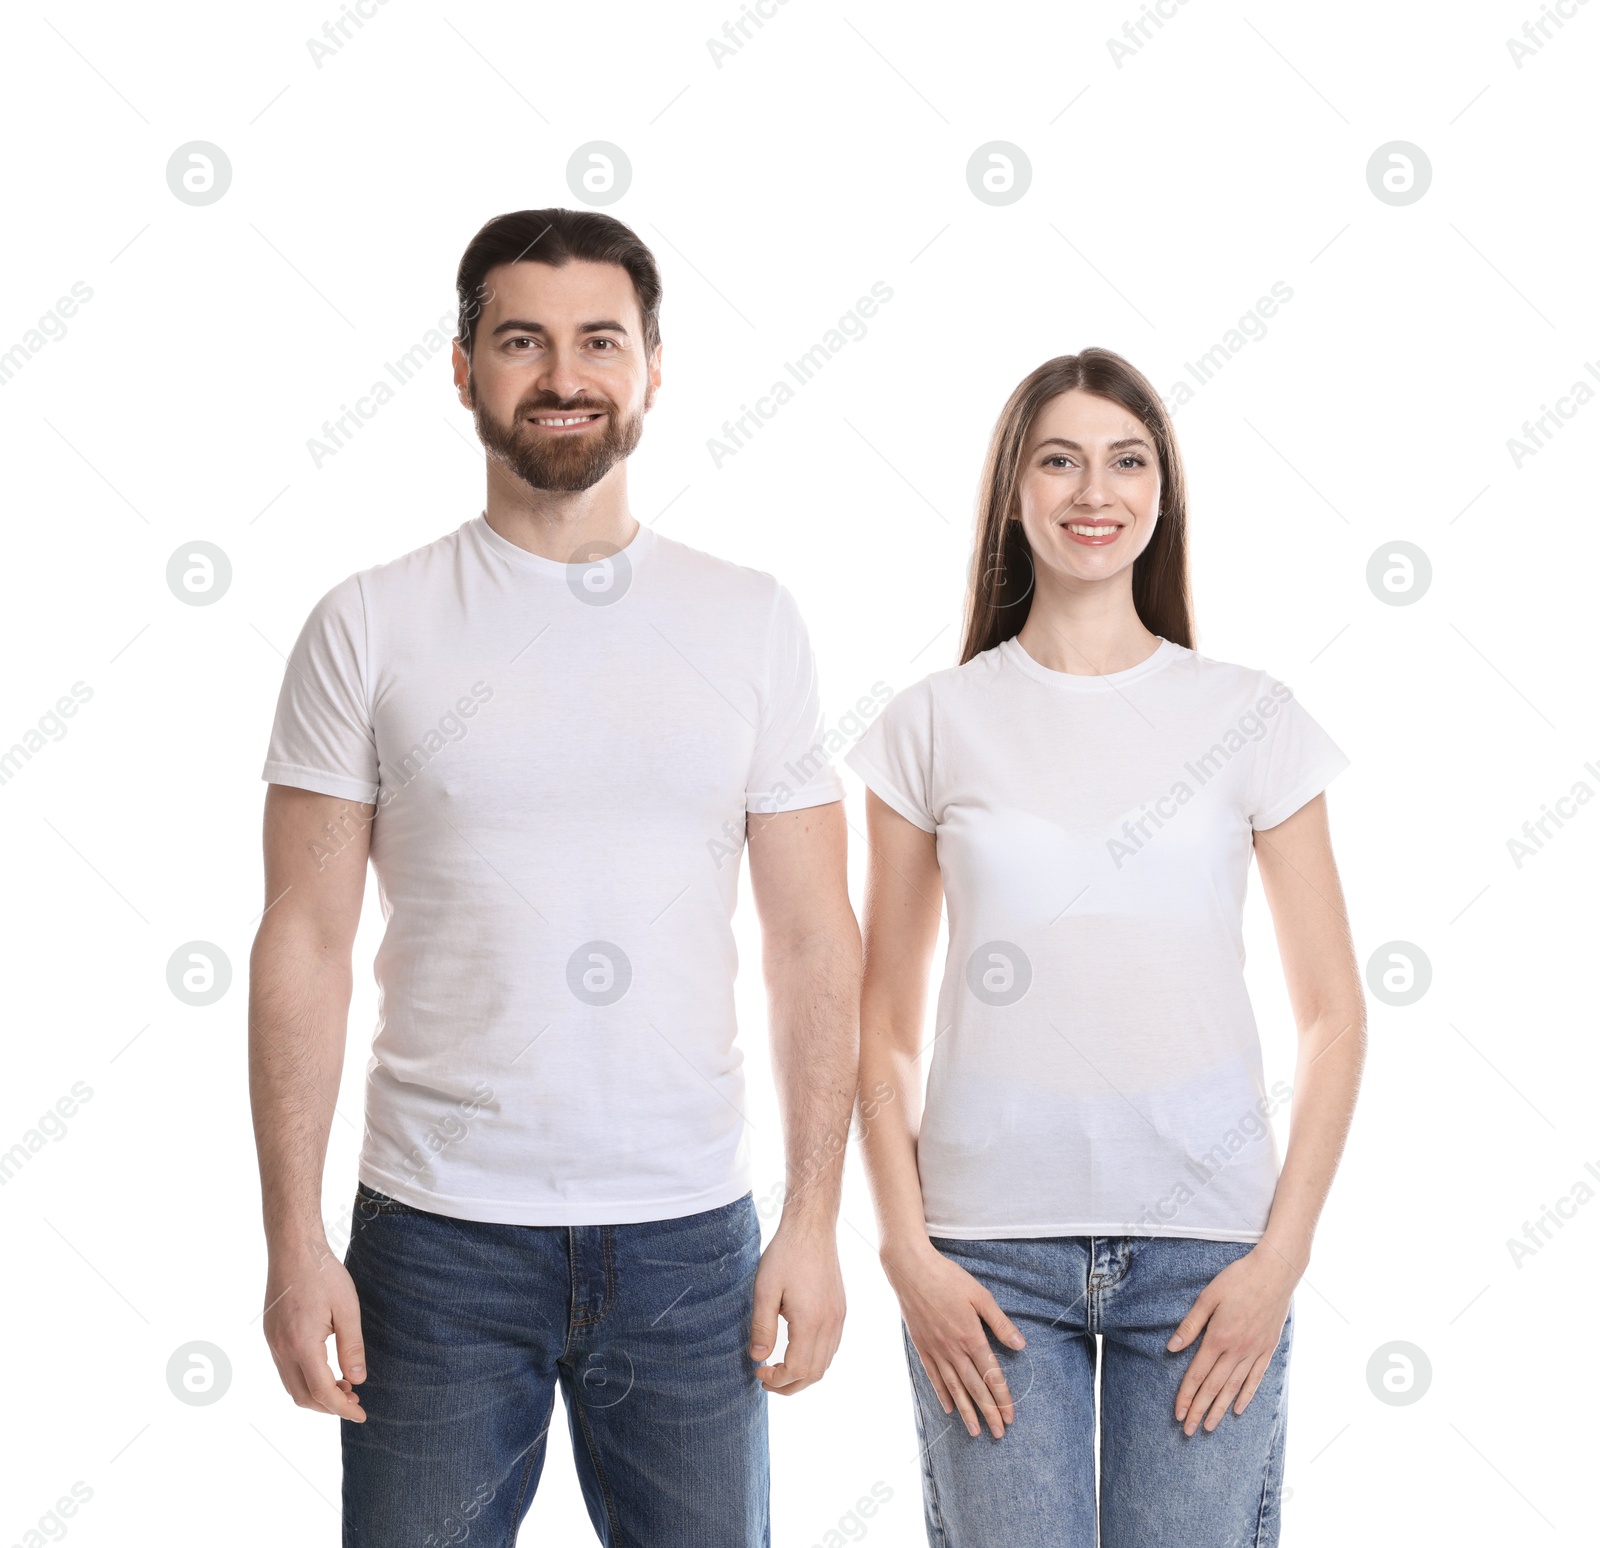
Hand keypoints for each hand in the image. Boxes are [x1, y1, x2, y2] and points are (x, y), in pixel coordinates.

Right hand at [262, 1239, 367, 1421]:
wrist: (293, 1248)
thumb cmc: (324, 1274)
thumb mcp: (347, 1309)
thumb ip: (352, 1347)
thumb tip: (357, 1381)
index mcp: (301, 1345)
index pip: (322, 1392)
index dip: (342, 1408)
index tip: (361, 1414)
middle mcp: (281, 1349)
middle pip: (302, 1397)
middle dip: (329, 1406)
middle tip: (355, 1400)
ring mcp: (272, 1343)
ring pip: (291, 1386)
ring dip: (316, 1394)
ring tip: (344, 1387)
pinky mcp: (271, 1335)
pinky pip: (285, 1370)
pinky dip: (305, 1380)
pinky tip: (325, 1369)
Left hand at [749, 1218, 845, 1396]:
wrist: (811, 1228)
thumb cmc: (785, 1254)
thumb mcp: (765, 1290)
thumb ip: (762, 1327)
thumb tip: (758, 1358)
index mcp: (811, 1321)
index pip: (797, 1369)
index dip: (777, 1379)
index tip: (758, 1371)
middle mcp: (830, 1323)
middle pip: (815, 1373)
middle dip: (790, 1385)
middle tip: (766, 1380)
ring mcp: (839, 1317)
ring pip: (826, 1363)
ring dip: (803, 1374)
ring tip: (779, 1370)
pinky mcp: (840, 1309)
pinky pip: (831, 1347)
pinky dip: (815, 1359)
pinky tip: (796, 1351)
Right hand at [884, 1239, 1024, 1438]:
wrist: (911, 1270)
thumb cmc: (948, 1278)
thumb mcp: (980, 1295)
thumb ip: (1000, 1323)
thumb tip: (1020, 1345)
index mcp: (971, 1336)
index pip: (991, 1375)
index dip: (1002, 1398)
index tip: (1010, 1417)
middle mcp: (953, 1349)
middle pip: (975, 1388)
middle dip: (988, 1413)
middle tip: (998, 1434)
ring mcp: (936, 1350)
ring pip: (954, 1388)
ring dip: (967, 1411)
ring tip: (975, 1432)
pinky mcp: (922, 1347)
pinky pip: (934, 1377)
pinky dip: (943, 1394)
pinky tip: (950, 1408)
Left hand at [1167, 1243, 1298, 1435]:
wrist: (1275, 1272)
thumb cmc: (1238, 1279)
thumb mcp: (1208, 1297)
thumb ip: (1191, 1325)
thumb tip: (1172, 1348)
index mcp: (1219, 1337)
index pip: (1198, 1374)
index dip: (1186, 1396)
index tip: (1177, 1414)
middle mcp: (1237, 1350)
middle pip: (1214, 1387)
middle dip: (1199, 1410)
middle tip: (1188, 1431)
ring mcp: (1255, 1352)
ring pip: (1234, 1388)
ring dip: (1219, 1409)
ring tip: (1209, 1426)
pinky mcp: (1268, 1349)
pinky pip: (1255, 1379)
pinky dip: (1245, 1396)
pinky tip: (1236, 1409)